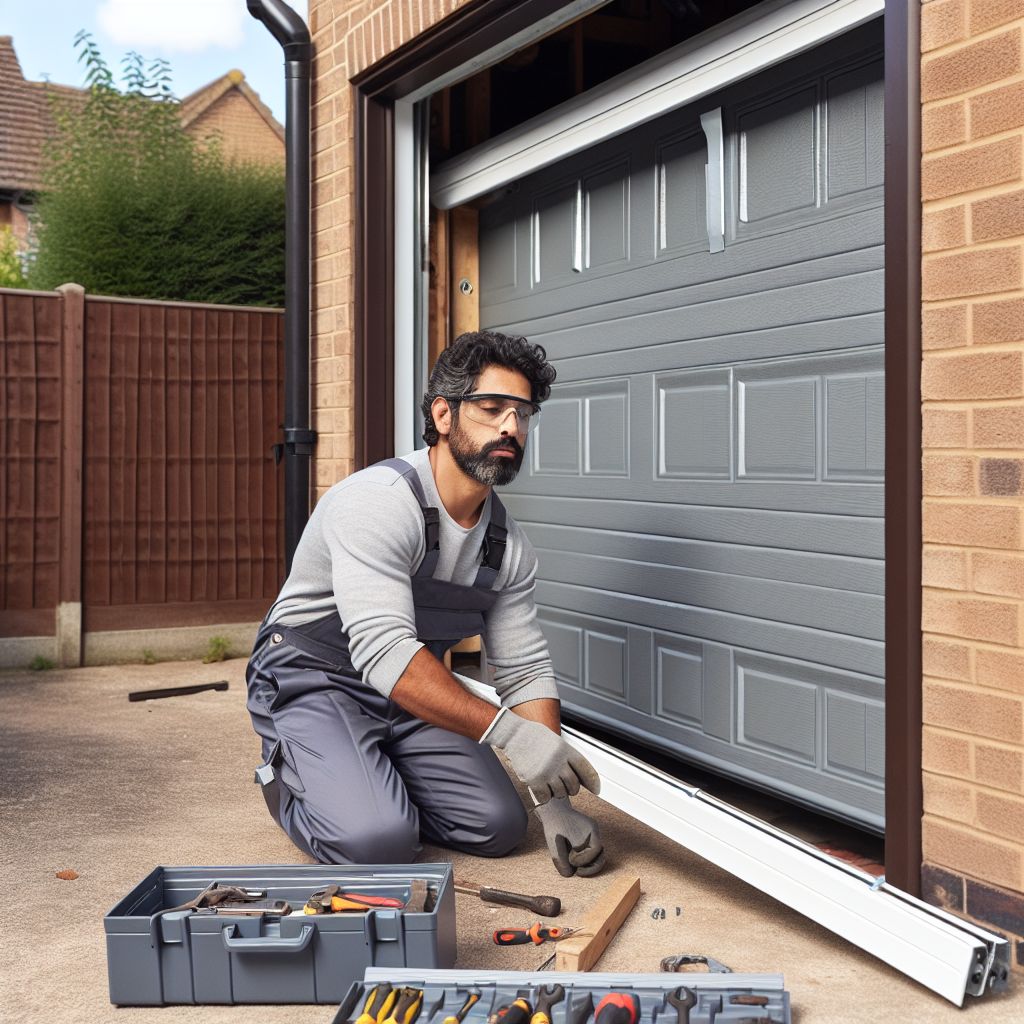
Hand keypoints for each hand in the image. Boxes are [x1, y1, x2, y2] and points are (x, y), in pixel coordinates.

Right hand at [483, 709, 600, 803]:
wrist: (514, 735)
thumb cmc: (535, 736)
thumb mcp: (556, 742)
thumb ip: (568, 757)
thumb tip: (580, 776)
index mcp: (566, 750)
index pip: (586, 769)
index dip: (593, 782)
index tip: (596, 790)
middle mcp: (559, 762)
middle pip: (574, 786)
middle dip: (570, 789)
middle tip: (563, 785)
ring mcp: (547, 772)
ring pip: (560, 793)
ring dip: (556, 792)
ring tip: (549, 783)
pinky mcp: (534, 780)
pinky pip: (545, 797)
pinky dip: (544, 796)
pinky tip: (540, 788)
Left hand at [534, 796, 605, 876]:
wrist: (553, 810)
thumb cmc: (554, 825)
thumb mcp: (554, 844)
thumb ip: (561, 861)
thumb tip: (570, 874)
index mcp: (590, 829)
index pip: (595, 850)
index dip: (584, 858)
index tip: (571, 859)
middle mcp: (594, 832)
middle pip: (601, 855)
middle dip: (591, 867)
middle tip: (578, 872)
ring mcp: (592, 835)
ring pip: (598, 856)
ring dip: (589, 865)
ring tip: (578, 870)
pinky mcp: (588, 838)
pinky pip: (591, 853)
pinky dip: (585, 860)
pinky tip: (575, 863)